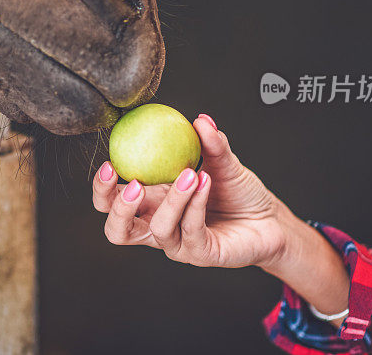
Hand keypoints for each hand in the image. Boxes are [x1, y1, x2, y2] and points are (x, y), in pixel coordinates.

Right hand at [92, 114, 287, 268]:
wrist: (270, 220)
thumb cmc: (239, 193)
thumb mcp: (223, 162)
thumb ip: (210, 143)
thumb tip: (200, 119)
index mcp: (152, 203)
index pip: (112, 202)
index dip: (102, 188)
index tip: (109, 164)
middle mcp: (158, 225)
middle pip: (118, 230)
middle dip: (117, 208)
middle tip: (134, 183)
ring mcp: (178, 243)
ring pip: (158, 228)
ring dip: (173, 199)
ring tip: (190, 173)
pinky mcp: (200, 253)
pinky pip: (190, 230)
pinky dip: (195, 204)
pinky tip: (205, 182)